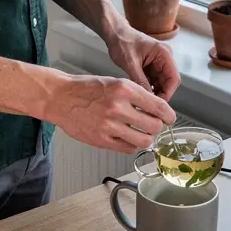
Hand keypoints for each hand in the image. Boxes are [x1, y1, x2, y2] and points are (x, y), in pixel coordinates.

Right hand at [48, 73, 175, 153]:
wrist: (60, 97)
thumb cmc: (86, 88)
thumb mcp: (114, 82)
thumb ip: (135, 95)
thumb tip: (156, 109)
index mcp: (124, 89)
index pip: (158, 106)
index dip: (169, 115)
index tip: (170, 118)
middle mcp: (118, 107)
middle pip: (154, 126)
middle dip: (157, 127)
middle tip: (153, 125)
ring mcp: (109, 125)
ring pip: (143, 140)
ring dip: (146, 138)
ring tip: (141, 133)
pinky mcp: (101, 139)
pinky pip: (127, 148)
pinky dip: (132, 145)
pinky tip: (127, 138)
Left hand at [105, 25, 180, 101]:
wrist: (114, 33)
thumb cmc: (121, 42)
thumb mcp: (130, 63)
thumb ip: (140, 80)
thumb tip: (148, 98)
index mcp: (164, 53)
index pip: (173, 79)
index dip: (167, 93)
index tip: (157, 104)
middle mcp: (164, 57)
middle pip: (169, 82)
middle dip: (160, 94)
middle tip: (147, 105)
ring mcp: (158, 62)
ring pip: (161, 83)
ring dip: (153, 92)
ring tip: (141, 100)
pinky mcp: (151, 65)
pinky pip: (153, 80)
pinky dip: (148, 87)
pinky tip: (139, 93)